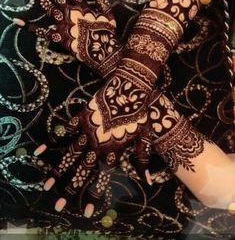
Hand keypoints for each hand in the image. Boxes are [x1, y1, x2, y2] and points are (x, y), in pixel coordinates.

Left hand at [14, 0, 121, 76]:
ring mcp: (63, 25)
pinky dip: (30, 27)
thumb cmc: (107, 35)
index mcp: (82, 6)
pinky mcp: (59, 38)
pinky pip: (43, 32)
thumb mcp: (109, 15)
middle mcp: (70, 12)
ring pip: (47, 6)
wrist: (104, 55)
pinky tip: (17, 20)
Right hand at [34, 75, 156, 216]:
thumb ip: (142, 158)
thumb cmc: (140, 112)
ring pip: (71, 154)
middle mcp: (98, 144)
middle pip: (82, 169)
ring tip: (47, 183)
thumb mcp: (144, 136)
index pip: (103, 177)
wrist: (130, 88)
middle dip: (70, 188)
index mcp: (113, 150)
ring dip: (58, 169)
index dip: (94, 194)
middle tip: (58, 204)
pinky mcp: (81, 117)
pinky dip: (54, 140)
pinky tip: (43, 150)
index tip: (86, 210)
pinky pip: (65, 131)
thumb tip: (148, 180)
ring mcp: (88, 131)